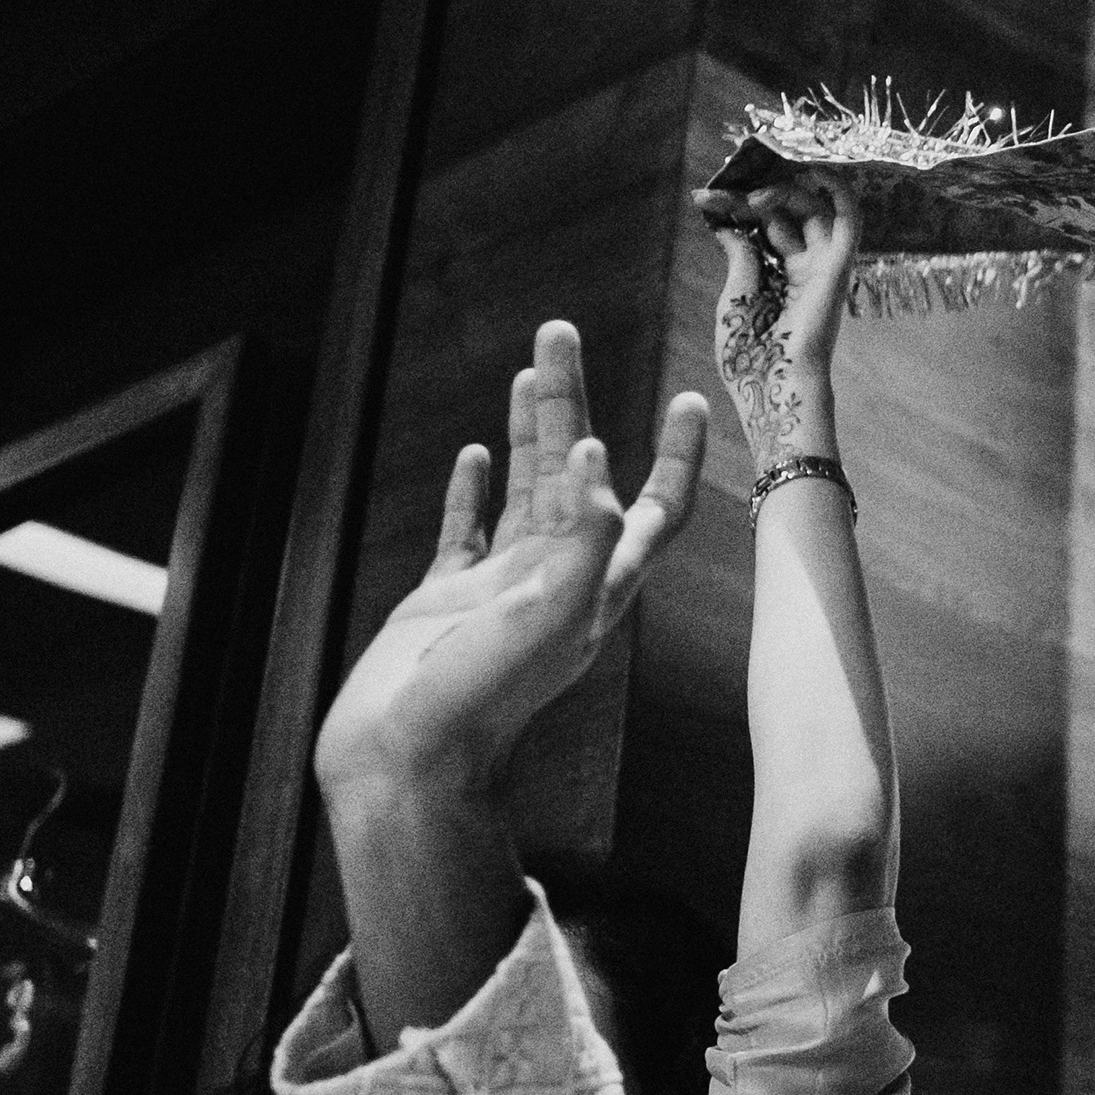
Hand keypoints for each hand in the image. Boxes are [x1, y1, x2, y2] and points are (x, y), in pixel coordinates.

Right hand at [315, 321, 709, 799]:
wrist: (405, 764)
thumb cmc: (479, 701)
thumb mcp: (543, 615)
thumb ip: (578, 541)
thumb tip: (598, 460)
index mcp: (594, 586)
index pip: (654, 507)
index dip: (675, 454)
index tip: (689, 396)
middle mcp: (556, 579)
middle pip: (576, 472)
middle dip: (572, 402)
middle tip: (560, 331)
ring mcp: (501, 587)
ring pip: (524, 488)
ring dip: (528, 429)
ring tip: (529, 367)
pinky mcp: (446, 599)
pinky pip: (467, 529)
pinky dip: (474, 488)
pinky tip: (477, 453)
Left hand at [701, 169, 860, 470]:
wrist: (773, 386)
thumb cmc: (750, 355)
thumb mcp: (735, 298)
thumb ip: (740, 258)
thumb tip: (729, 224)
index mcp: (778, 280)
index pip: (763, 229)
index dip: (737, 209)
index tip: (705, 197)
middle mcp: (804, 269)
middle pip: (787, 214)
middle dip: (756, 197)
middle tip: (726, 196)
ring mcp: (822, 266)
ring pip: (813, 211)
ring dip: (785, 192)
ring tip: (755, 195)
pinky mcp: (837, 268)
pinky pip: (848, 221)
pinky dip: (839, 193)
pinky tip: (816, 170)